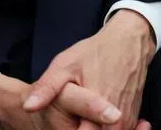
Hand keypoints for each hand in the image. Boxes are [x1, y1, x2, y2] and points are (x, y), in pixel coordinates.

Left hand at [23, 10, 156, 129]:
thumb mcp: (66, 65)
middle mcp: (116, 120)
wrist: (131, 40)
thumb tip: (27, 107)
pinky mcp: (133, 115)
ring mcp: (127, 119)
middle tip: (74, 120)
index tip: (64, 123)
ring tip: (81, 120)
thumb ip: (47, 88)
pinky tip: (97, 121)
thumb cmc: (96, 52)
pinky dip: (108, 129)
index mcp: (98, 111)